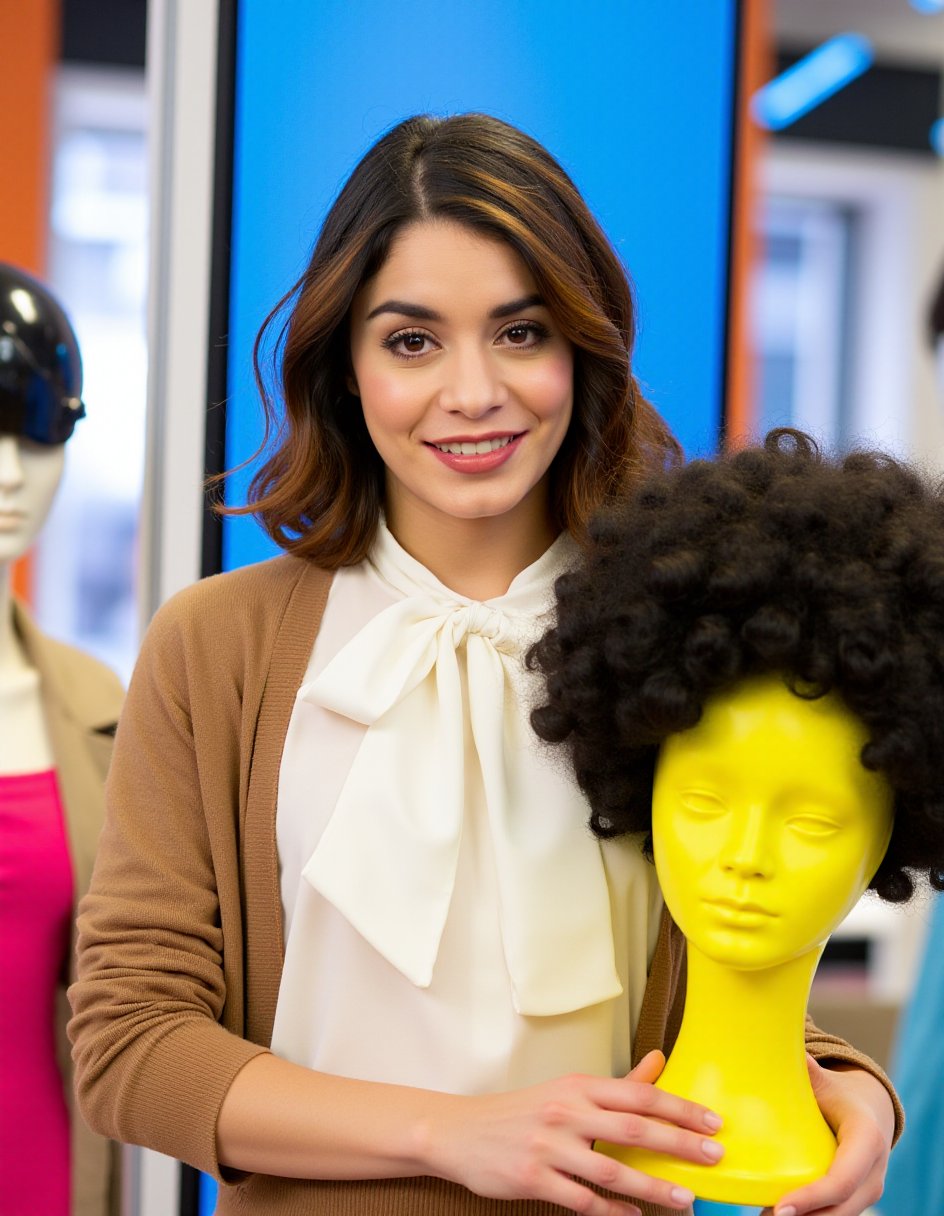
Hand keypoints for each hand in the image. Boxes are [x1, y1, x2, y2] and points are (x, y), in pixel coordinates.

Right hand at [425, 1050, 723, 1215]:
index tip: (713, 1123)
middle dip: (679, 1144)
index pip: (639, 1094)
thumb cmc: (523, 1111)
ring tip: (684, 1200)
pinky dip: (611, 1211)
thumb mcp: (568, 1089)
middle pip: (633, 1128)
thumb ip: (618, 1084)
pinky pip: (581, 1200)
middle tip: (714, 1157)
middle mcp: (566, 1111)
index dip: (679, 1108)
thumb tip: (660, 1060)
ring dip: (653, 1186)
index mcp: (578, 1085)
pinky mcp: (533, 1180)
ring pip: (611, 1169)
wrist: (461, 1131)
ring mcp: (549, 1147)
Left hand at [763, 1057, 894, 1215]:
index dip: (812, 1196)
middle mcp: (873, 1172)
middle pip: (840, 1208)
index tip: (781, 1206)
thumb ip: (808, 1070)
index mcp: (866, 1140)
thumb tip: (787, 1050)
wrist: (873, 1110)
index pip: (840, 1179)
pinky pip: (838, 1215)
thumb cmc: (842, 1095)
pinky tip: (780, 1214)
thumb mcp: (828, 1083)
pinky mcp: (860, 1199)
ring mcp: (869, 1189)